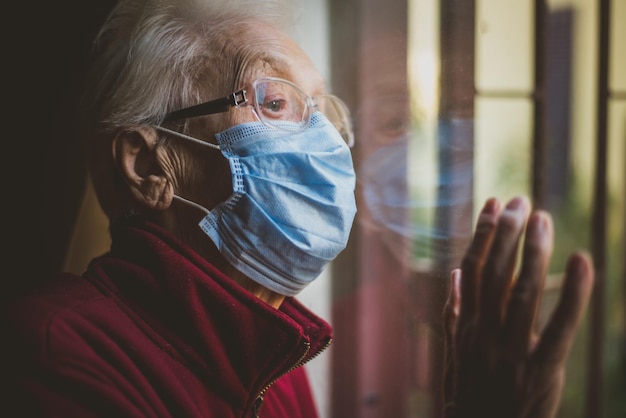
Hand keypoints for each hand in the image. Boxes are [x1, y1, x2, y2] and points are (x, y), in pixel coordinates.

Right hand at [442, 196, 593, 417]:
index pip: (472, 268)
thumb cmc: (472, 397)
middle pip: (495, 271)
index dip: (483, 234)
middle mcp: (484, 333)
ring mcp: (510, 351)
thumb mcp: (455, 357)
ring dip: (533, 249)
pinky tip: (582, 260)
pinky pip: (560, 325)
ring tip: (543, 218)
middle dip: (507, 231)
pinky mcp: (541, 370)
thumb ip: (453, 315)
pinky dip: (572, 292)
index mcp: (466, 327)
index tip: (493, 203)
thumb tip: (454, 276)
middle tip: (521, 199)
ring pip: (521, 290)